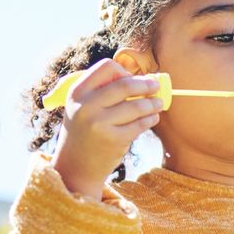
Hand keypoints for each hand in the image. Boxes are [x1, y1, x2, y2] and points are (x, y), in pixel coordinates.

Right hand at [50, 59, 162, 199]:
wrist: (75, 166)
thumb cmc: (85, 131)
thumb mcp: (83, 106)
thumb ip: (102, 90)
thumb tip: (140, 78)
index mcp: (78, 92)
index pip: (107, 67)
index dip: (124, 71)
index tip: (133, 79)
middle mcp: (86, 106)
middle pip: (125, 84)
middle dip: (146, 85)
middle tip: (156, 87)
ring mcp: (100, 124)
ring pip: (136, 106)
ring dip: (152, 103)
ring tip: (158, 104)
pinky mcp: (114, 140)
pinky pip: (140, 124)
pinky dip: (151, 119)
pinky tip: (153, 118)